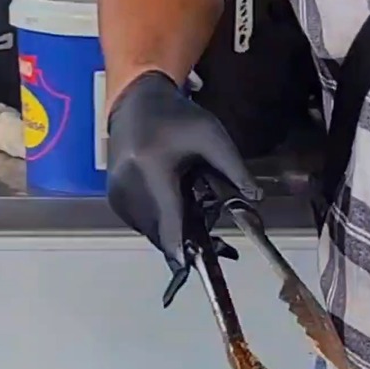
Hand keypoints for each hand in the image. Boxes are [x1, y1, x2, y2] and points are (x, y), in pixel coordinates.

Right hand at [106, 70, 258, 272]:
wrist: (136, 102)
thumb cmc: (175, 117)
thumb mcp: (212, 136)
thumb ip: (235, 169)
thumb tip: (256, 199)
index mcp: (150, 168)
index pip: (168, 219)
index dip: (181, 247)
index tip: (190, 266)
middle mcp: (127, 186)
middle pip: (160, 231)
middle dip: (186, 236)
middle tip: (211, 231)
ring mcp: (117, 195)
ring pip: (151, 232)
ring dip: (173, 230)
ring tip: (189, 206)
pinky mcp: (114, 200)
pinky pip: (141, 224)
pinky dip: (160, 222)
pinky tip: (172, 203)